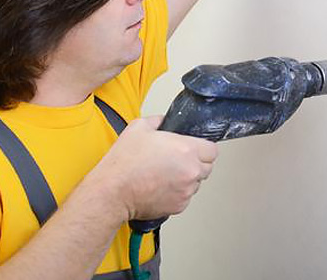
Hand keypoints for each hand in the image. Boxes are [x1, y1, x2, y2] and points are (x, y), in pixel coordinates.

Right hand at [88, 116, 218, 220]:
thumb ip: (158, 120)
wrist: (113, 191)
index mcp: (186, 149)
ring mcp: (186, 190)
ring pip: (197, 183)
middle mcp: (190, 171)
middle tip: (178, 160)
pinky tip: (162, 186)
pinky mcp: (179, 206)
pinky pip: (186, 197)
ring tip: (166, 174)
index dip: (203, 147)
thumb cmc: (124, 163)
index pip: (212, 149)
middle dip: (196, 162)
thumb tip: (163, 121)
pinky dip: (178, 192)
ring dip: (187, 178)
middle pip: (208, 166)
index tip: (194, 148)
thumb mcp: (139, 128)